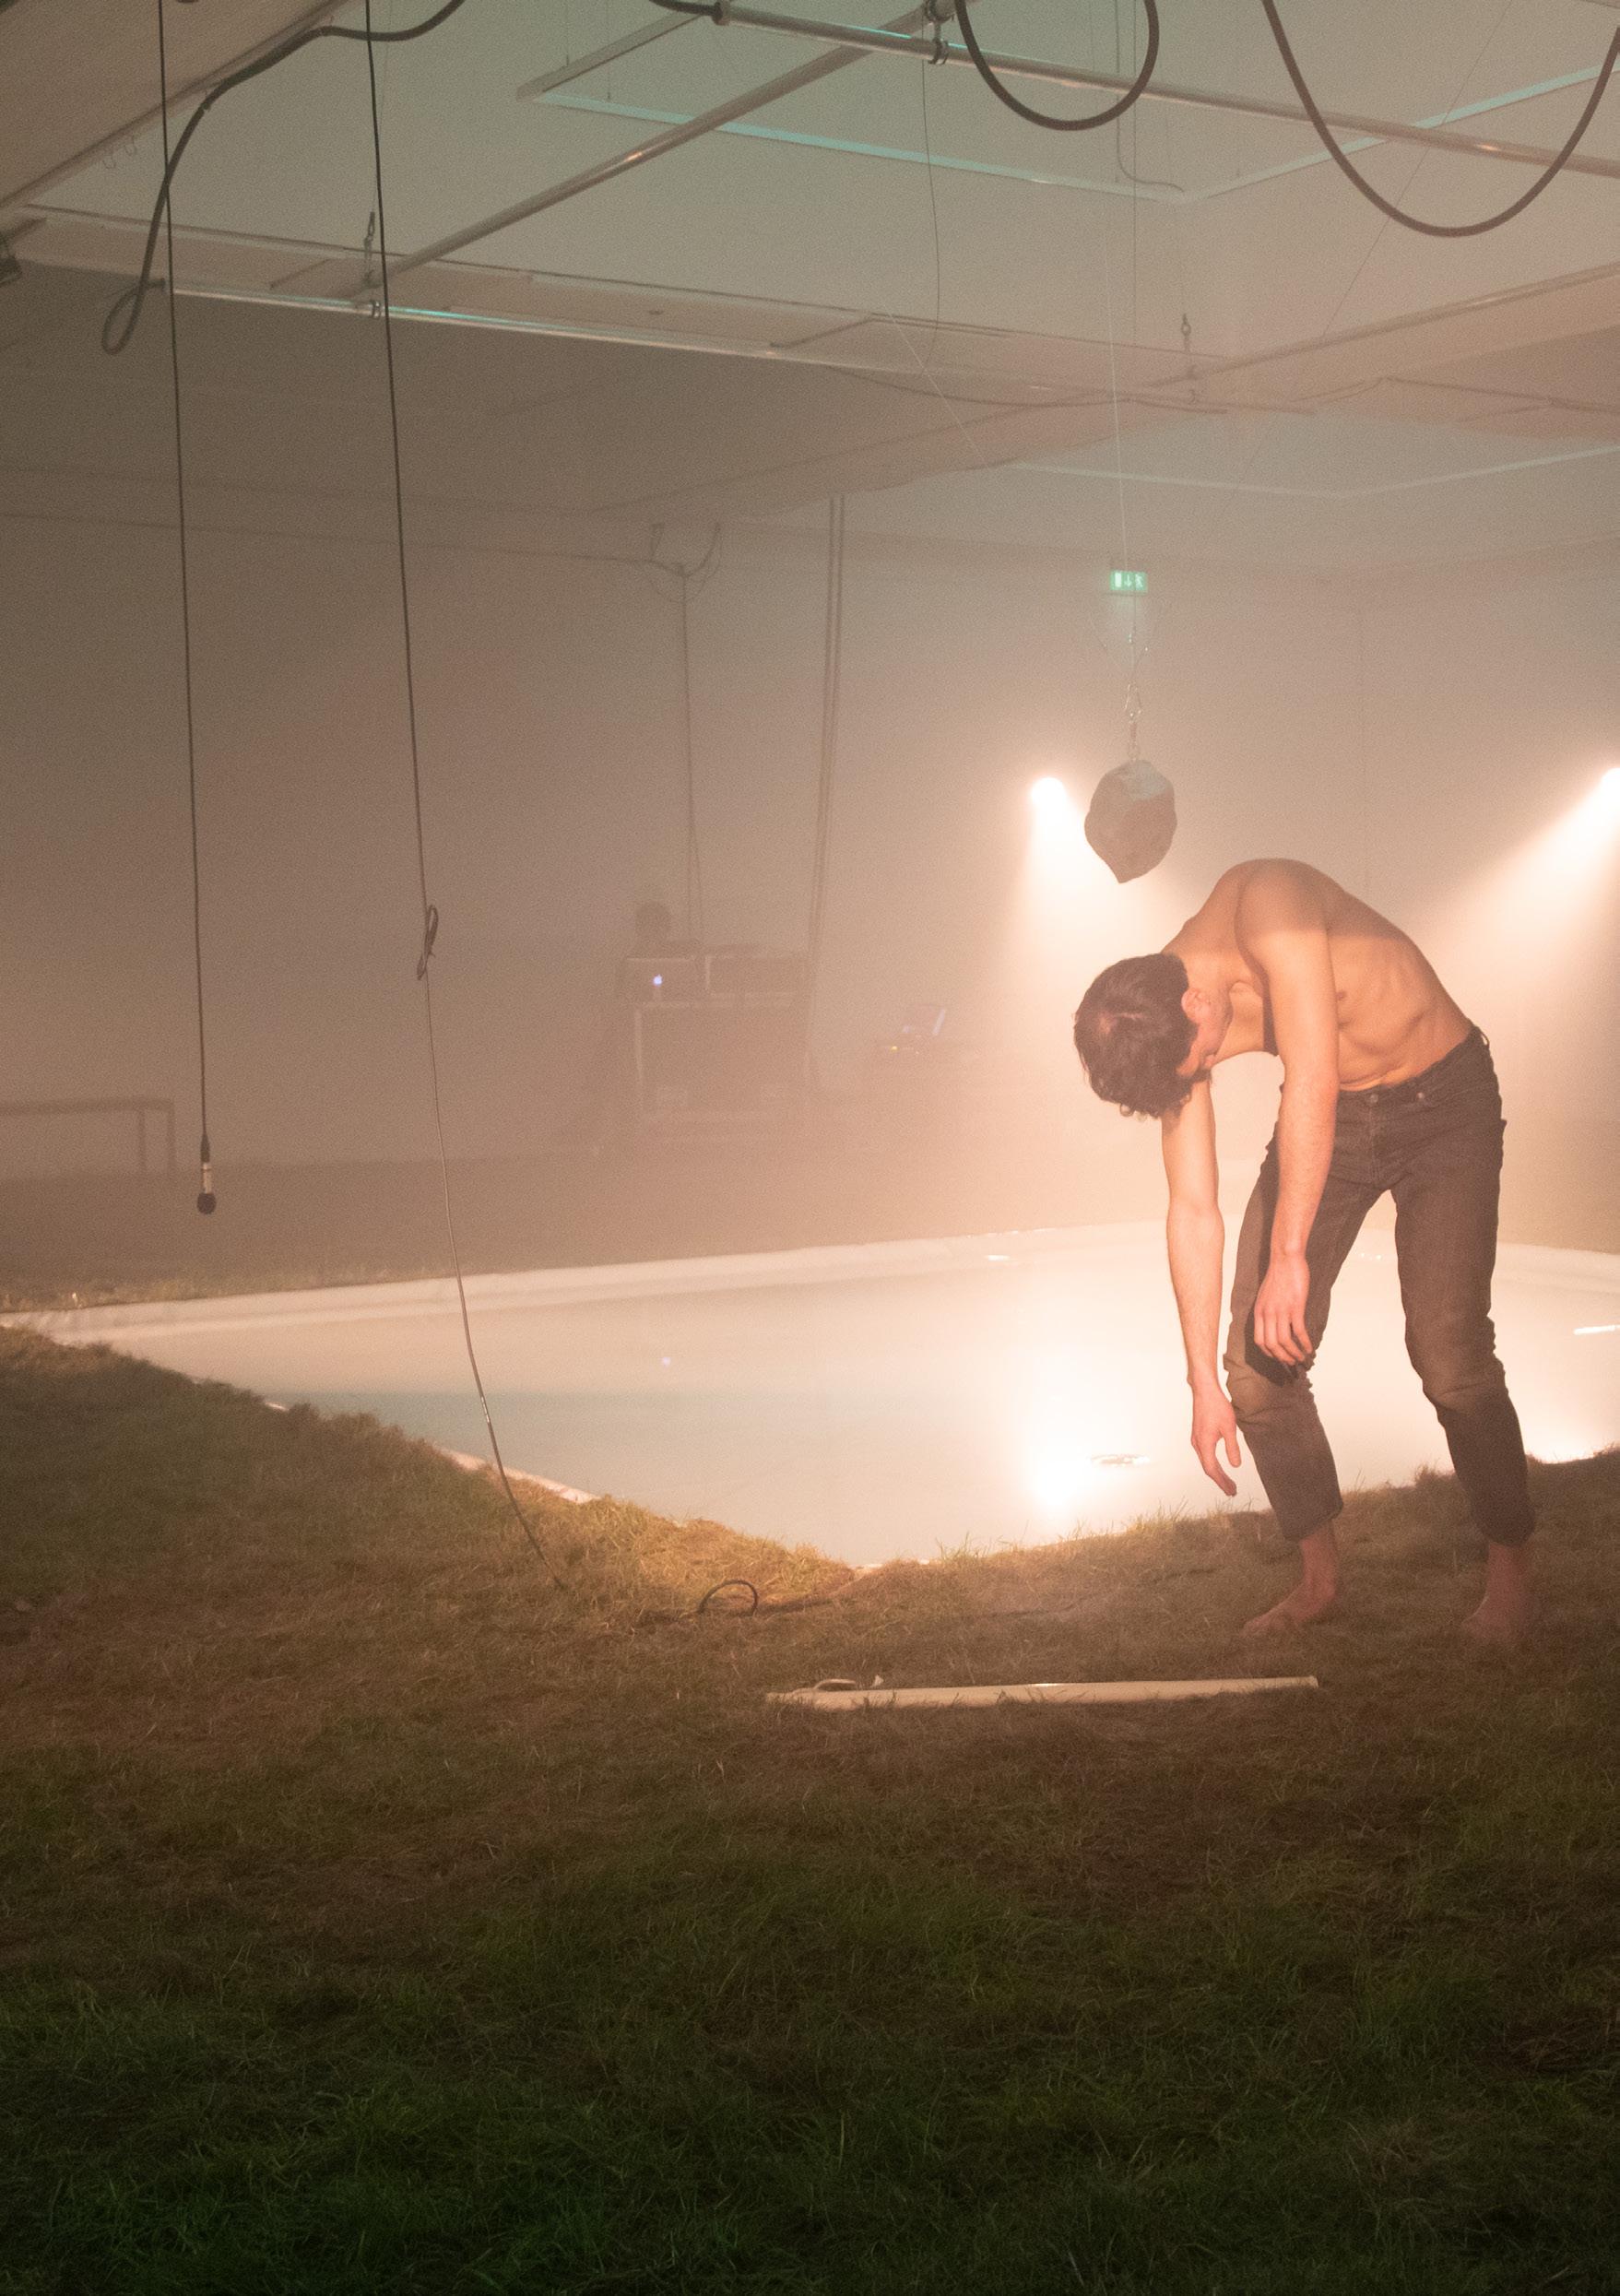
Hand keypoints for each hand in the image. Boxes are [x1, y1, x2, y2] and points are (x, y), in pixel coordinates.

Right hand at [1190, 1383, 1241, 1496]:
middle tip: (1232, 1490)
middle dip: (1220, 1480)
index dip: (1222, 1482)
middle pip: (1208, 1468)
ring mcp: (1196, 1439)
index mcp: (1205, 1444)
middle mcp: (1198, 1444)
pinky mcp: (1198, 1435)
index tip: (1231, 1490)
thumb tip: (1236, 1465)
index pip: (1212, 1470)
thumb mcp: (1229, 1428)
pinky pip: (1204, 1455)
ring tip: (1227, 1481)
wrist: (1205, 1391)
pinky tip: (1219, 1465)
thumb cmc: (1217, 1407)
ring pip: (1205, 1462)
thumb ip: (1232, 1448)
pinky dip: (1212, 1464)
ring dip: (1216, 1473)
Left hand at [1255, 1250, 1312, 1366]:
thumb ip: (1267, 1311)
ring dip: (1294, 1353)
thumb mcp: (1265, 1296)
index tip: (1277, 1357)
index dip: (1268, 1352)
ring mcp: (1281, 1311)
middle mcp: (1267, 1314)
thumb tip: (1274, 1324)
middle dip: (1282, 1357)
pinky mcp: (1295, 1307)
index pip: (1259, 1340)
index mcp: (1259, 1312)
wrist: (1285, 1259)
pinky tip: (1310, 1348)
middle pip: (1271, 1345)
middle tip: (1291, 1362)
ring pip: (1285, 1341)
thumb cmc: (1278, 1275)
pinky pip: (1299, 1331)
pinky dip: (1304, 1343)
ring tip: (1302, 1358)